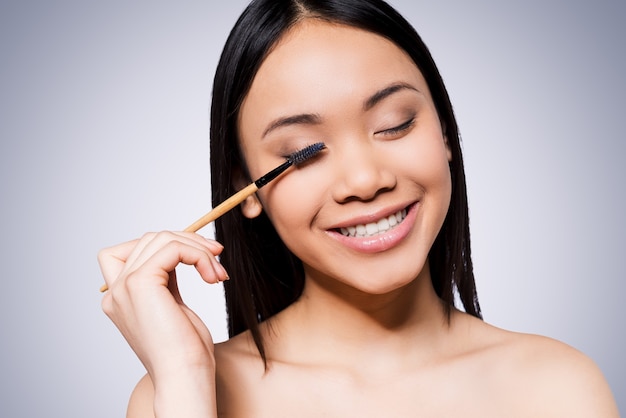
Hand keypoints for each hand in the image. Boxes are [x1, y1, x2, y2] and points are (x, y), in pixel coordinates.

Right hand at [98, 231, 226, 414]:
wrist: (184, 377)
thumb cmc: (185, 352)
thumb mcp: (173, 307)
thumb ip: (167, 280)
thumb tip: (182, 249)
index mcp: (120, 297)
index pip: (130, 249)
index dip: (164, 245)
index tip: (197, 256)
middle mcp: (116, 291)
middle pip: (149, 239)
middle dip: (188, 242)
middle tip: (217, 258)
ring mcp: (124, 287)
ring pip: (161, 239)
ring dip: (197, 248)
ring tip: (217, 272)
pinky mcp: (140, 284)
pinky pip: (172, 248)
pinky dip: (198, 254)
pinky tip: (212, 276)